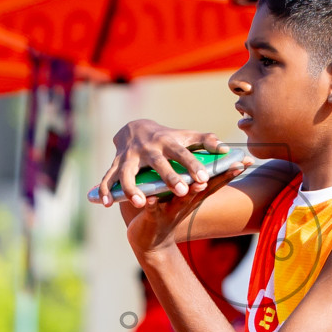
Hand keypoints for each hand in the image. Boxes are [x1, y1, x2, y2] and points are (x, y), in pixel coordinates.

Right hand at [95, 120, 230, 208]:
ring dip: (132, 187)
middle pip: (158, 162)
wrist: (133, 127)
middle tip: (181, 190)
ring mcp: (129, 156)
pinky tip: (106, 203)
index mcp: (167, 142)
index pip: (183, 153)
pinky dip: (105, 190)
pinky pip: (108, 178)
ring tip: (140, 202)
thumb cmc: (166, 137)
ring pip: (128, 173)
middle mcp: (148, 148)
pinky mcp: (115, 165)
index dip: (193, 165)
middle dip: (168, 176)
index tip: (204, 178)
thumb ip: (205, 141)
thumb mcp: (185, 136)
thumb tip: (226, 149)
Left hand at [126, 169, 243, 257]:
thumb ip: (197, 183)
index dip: (230, 172)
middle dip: (218, 179)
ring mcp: (170, 212)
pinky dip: (153, 205)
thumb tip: (210, 165)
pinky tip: (150, 199)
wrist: (150, 243)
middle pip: (205, 190)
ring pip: (182, 201)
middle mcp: (186, 203)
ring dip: (190, 193)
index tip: (246, 161)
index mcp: (194, 196)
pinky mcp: (153, 218)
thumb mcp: (185, 198)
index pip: (215, 182)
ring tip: (198, 184)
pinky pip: (153, 211)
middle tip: (233, 167)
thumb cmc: (168, 212)